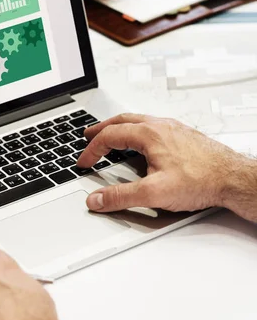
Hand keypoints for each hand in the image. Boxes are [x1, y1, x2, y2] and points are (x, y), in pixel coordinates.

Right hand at [78, 114, 256, 221]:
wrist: (234, 179)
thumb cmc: (202, 181)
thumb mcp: (154, 193)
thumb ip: (121, 196)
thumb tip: (96, 199)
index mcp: (149, 134)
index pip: (109, 136)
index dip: (92, 150)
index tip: (84, 162)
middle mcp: (160, 126)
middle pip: (121, 121)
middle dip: (101, 129)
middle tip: (88, 135)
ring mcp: (173, 129)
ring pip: (138, 121)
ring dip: (119, 127)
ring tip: (111, 134)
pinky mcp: (183, 135)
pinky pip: (153, 126)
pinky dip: (137, 130)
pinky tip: (141, 142)